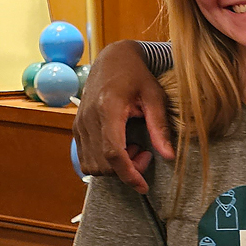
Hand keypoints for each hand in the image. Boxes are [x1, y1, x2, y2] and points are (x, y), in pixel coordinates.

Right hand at [73, 41, 172, 192]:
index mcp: (109, 109)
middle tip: (146, 153)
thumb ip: (160, 127)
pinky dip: (104, 162)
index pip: (113, 153)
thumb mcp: (155, 97)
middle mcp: (88, 118)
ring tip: (133, 148)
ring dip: (114, 168)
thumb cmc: (137, 76)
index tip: (143, 186)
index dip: (128, 174)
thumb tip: (168, 156)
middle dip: (127, 170)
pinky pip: (85, 158)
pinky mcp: (77, 128)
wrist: (113, 60)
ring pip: (92, 165)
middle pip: (102, 164)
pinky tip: (121, 147)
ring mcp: (79, 124)